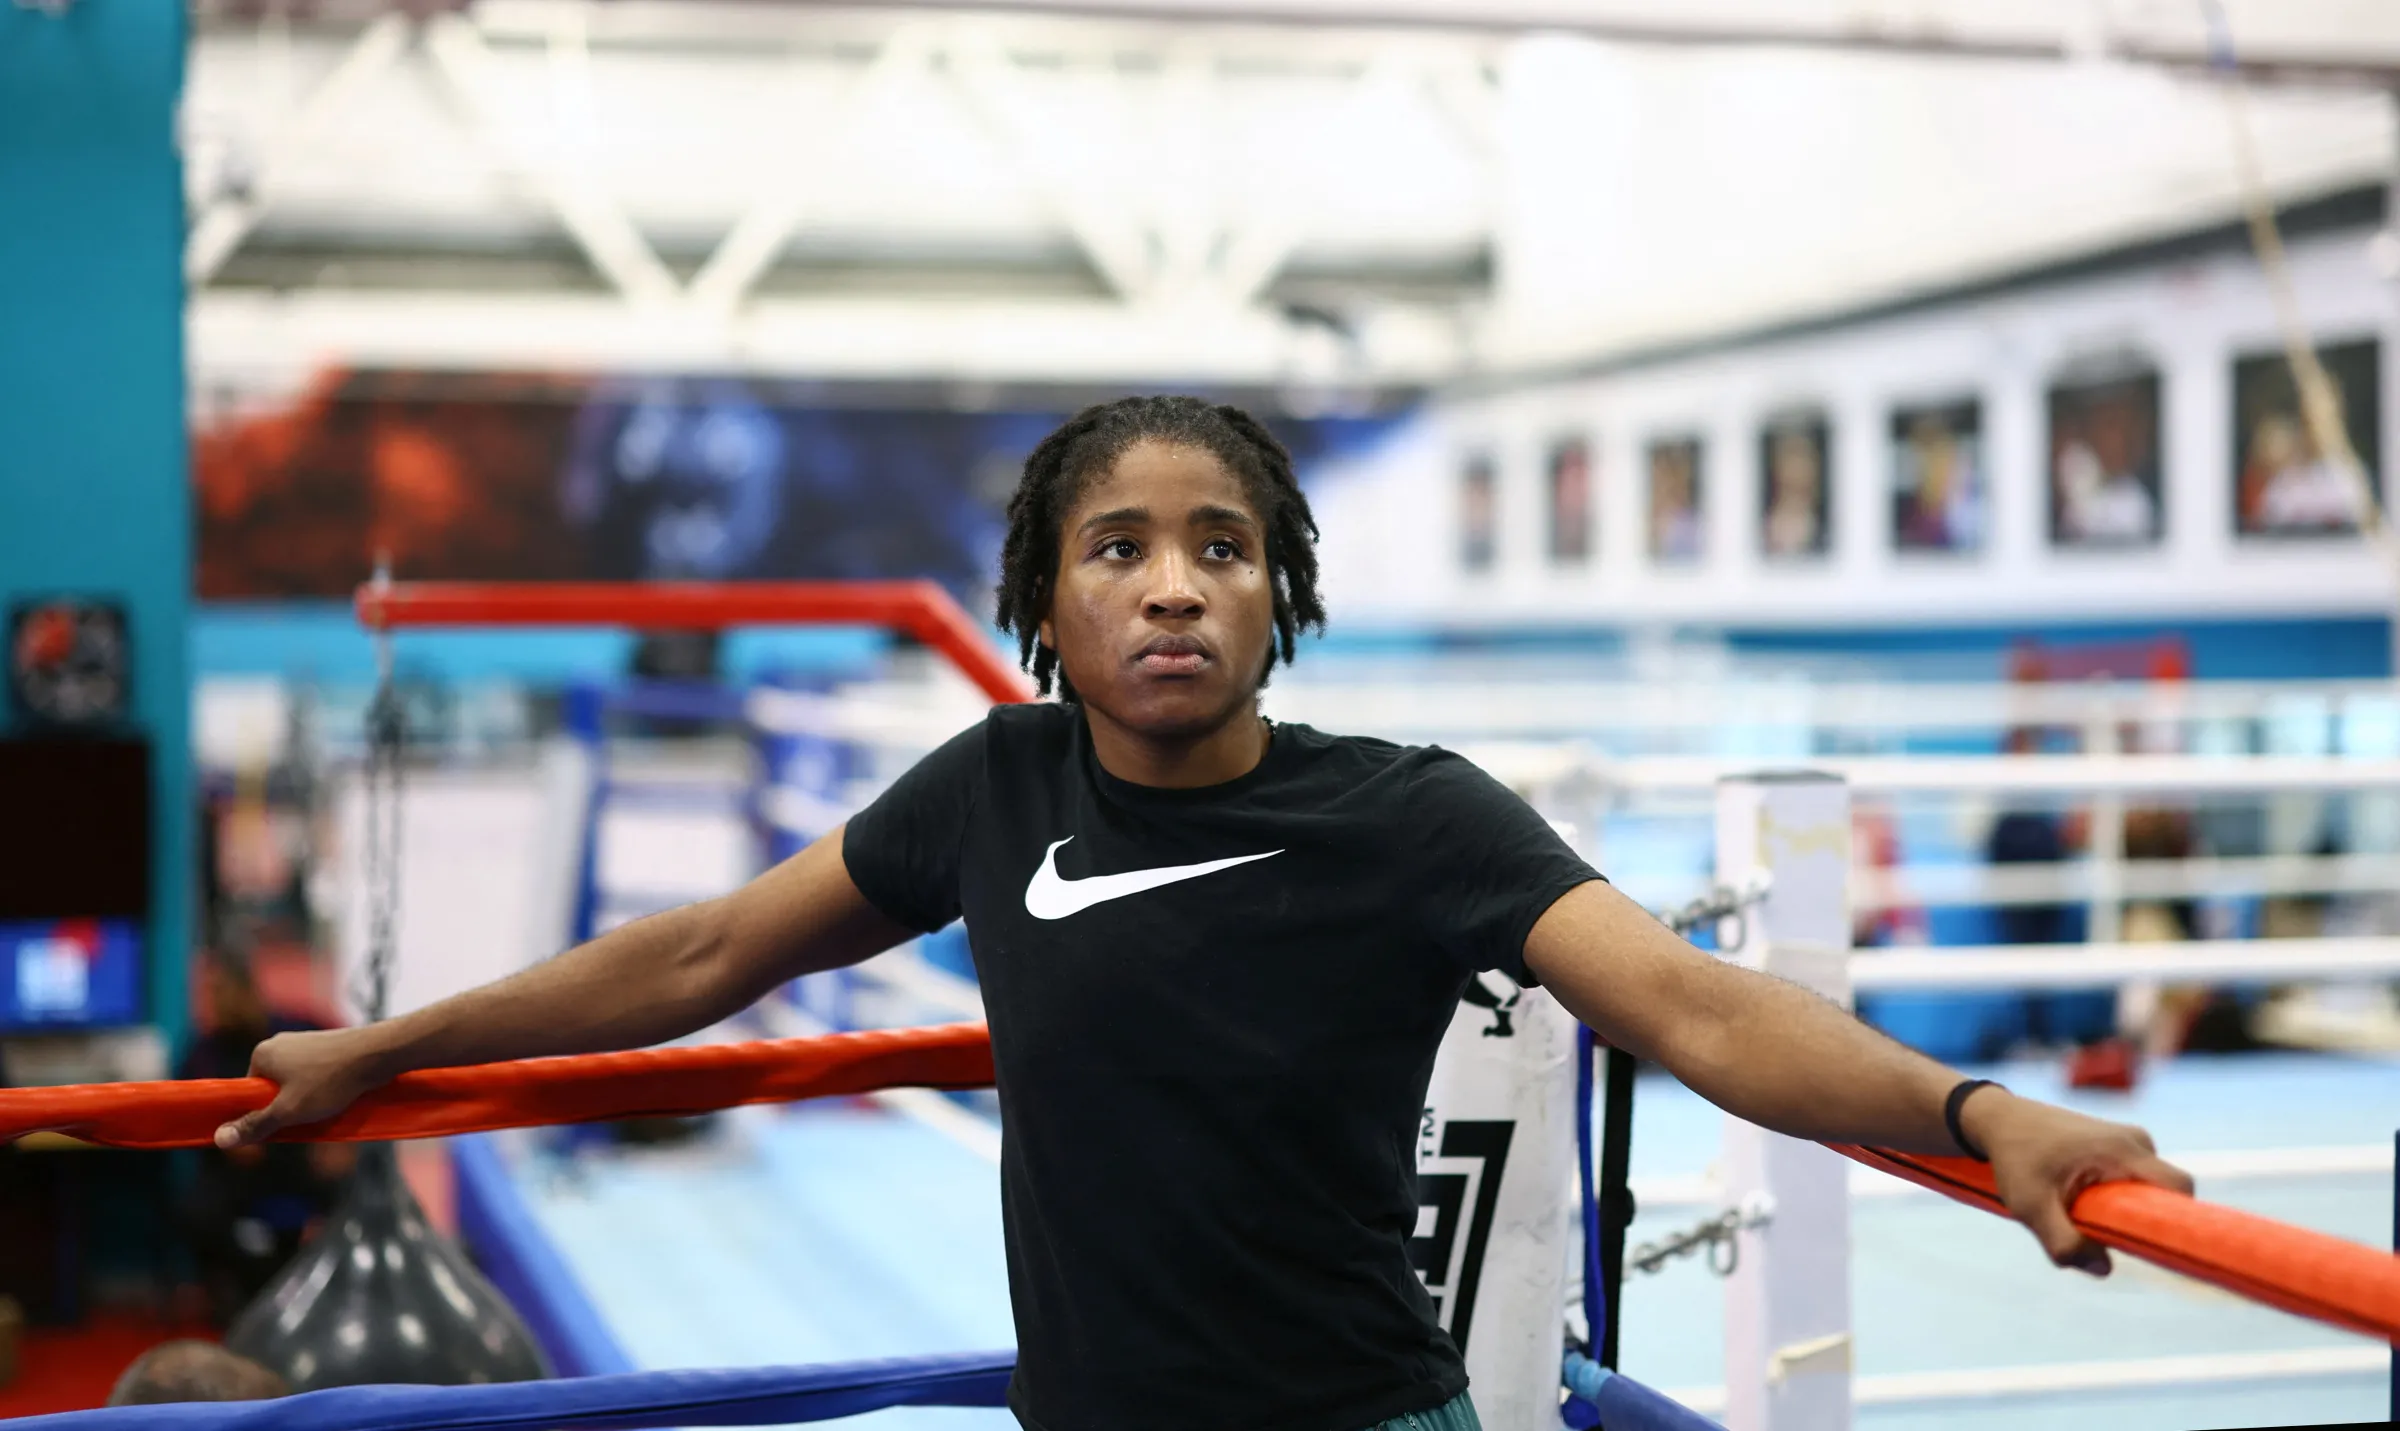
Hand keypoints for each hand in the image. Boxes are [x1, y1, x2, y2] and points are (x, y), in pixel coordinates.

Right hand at [213, 1027, 394, 1149]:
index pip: (249, 1092)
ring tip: (326, 1106)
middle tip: (306, 1117)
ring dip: (307, 1099)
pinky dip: (323, 1088)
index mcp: (262, 1054)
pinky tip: (338, 1096)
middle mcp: (280, 1043)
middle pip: (273, 1088)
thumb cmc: (330, 1081)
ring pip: (297, 1082)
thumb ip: (254, 1125)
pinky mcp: (327, 1045)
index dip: (262, 1113)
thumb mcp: (288, 1111)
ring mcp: (305, 1042)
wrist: (378, 1053)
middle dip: (287, 1107)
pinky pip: (315, 1074)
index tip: (281, 1124)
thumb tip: (218, 1139)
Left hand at [1961, 1086, 2192, 1275]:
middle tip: (2102, 1232)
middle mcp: (2136, 1141)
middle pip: (2166, 1194)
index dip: (2182, 1222)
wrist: (1999, 1120)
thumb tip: (2105, 1269)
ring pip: (2148, 1191)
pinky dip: (2118, 1198)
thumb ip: (2063, 1242)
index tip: (2167, 1251)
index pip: (2179, 1188)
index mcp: (2123, 1150)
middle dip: (2142, 1221)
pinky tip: (2082, 1199)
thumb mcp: (2030, 1206)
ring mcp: (2131, 1140)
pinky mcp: (2122, 1146)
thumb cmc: (2015, 1160)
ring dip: (2125, 1211)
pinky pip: (2136, 1181)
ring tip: (2080, 1209)